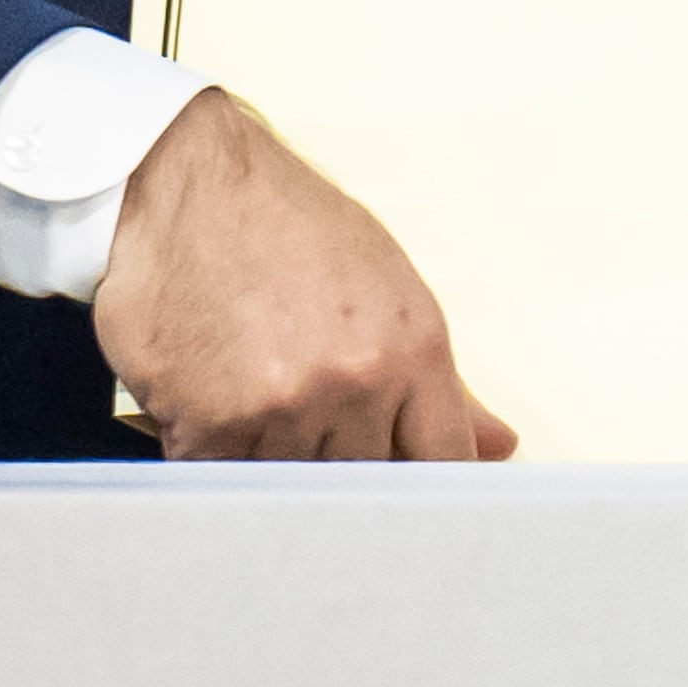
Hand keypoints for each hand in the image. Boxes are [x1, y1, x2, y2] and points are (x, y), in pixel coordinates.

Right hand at [91, 91, 515, 461]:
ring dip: (274, 461)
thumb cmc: (289, 228)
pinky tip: (212, 404)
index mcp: (414, 349)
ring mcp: (282, 408)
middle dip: (343, 468)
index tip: (410, 501)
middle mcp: (355, 382)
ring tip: (253, 394)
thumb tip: (497, 446)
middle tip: (309, 428)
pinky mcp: (208, 426)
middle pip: (367, 485)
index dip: (426, 489)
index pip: (442, 461)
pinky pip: (223, 483)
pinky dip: (216, 459)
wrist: (189, 186)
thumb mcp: (387, 288)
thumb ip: (443, 383)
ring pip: (293, 489)